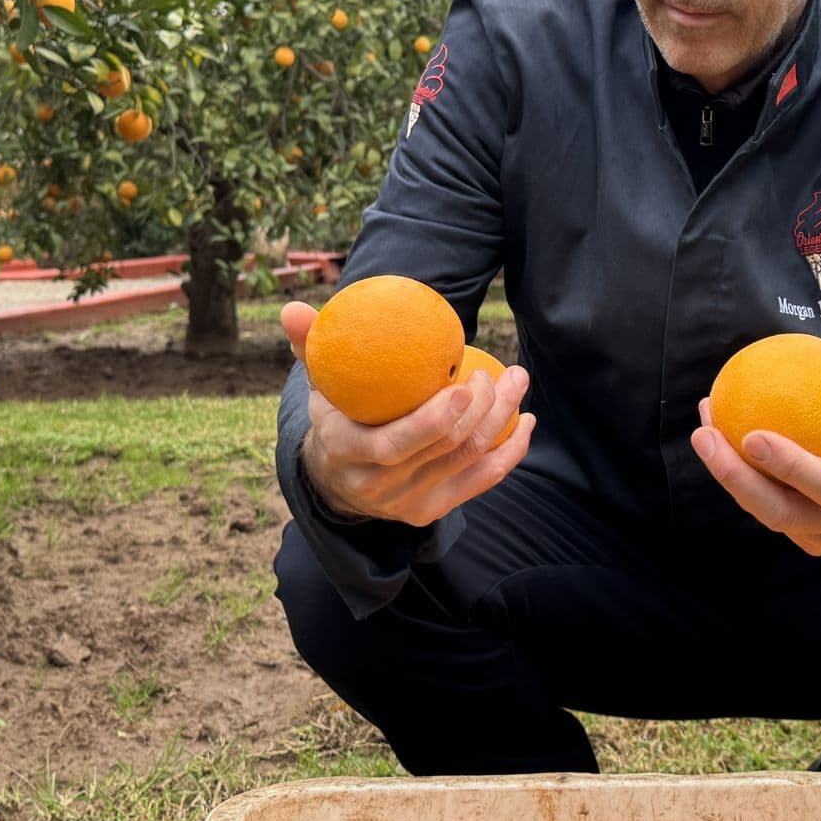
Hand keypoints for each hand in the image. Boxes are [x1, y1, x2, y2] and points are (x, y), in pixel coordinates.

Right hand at [281, 300, 534, 525]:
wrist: (336, 480)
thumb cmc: (335, 416)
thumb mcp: (318, 385)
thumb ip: (310, 347)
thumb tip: (294, 310)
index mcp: (347, 452)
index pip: (395, 444)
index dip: (436, 419)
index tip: (466, 382)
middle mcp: (379, 486)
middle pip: (445, 448)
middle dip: (483, 407)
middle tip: (499, 371)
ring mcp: (409, 503)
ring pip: (469, 460)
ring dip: (503, 419)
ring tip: (517, 380)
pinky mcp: (434, 510)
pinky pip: (482, 480)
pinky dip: (511, 451)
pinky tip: (526, 421)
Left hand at [690, 394, 820, 559]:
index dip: (790, 467)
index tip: (753, 435)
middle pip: (782, 512)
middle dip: (736, 479)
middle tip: (705, 434)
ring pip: (769, 515)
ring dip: (730, 477)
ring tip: (704, 430)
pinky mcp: (809, 539)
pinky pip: (770, 509)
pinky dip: (743, 479)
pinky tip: (723, 438)